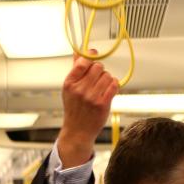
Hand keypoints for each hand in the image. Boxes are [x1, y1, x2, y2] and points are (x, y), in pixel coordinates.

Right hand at [57, 52, 118, 167]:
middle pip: (98, 67)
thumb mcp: (69, 88)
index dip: (90, 56)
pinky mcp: (103, 104)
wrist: (78, 131)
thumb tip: (78, 52)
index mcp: (70, 83)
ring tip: (103, 86)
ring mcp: (92, 97)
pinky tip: (111, 88)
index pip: (82, 62)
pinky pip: (114, 86)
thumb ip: (75, 70)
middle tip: (98, 77)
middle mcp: (80, 89)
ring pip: (107, 76)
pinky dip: (114, 85)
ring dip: (108, 79)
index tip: (94, 54)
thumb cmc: (74, 109)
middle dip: (100, 70)